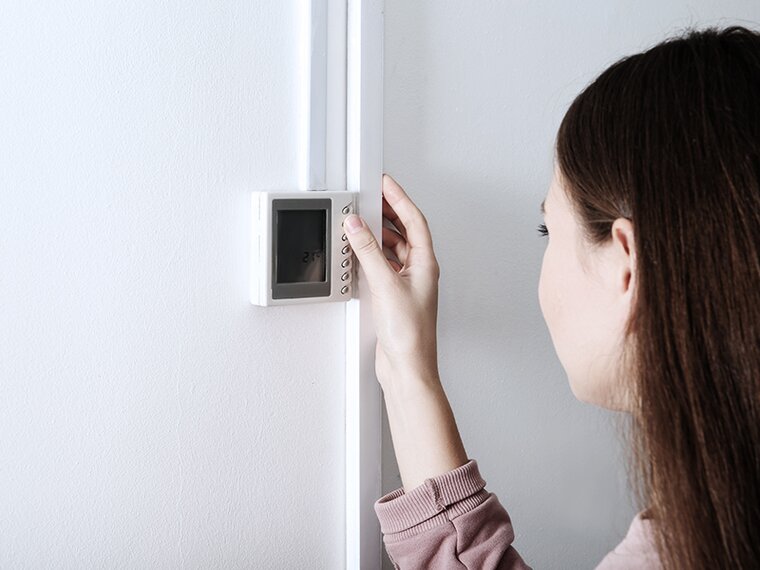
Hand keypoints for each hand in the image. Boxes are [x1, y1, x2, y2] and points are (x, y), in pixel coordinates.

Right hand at [343, 174, 440, 389]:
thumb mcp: (385, 285)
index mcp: (426, 264)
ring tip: (362, 221)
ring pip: (394, 249)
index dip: (399, 199)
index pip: (414, 221)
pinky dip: (372, 255)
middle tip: (372, 197)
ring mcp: (407, 285)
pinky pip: (384, 266)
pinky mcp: (395, 298)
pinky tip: (361, 253)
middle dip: (388, 213)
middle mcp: (419, 272)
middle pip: (405, 232)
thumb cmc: (410, 334)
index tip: (386, 183)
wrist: (408, 367)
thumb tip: (356, 226)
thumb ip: (368, 252)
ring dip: (379, 234)